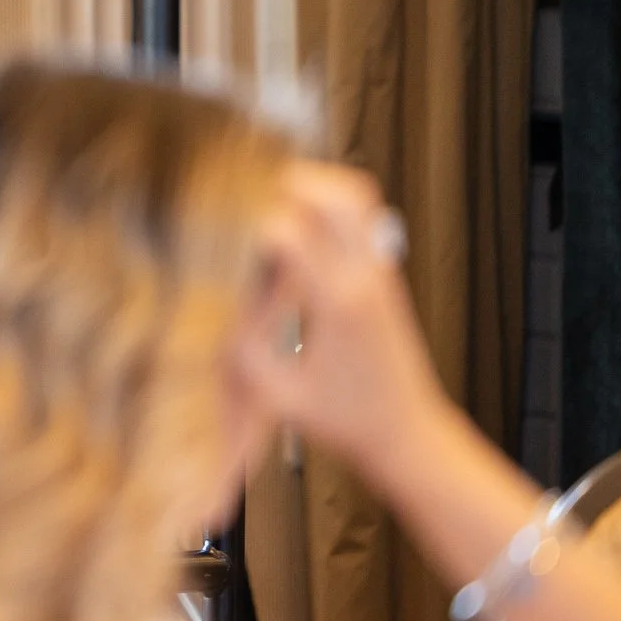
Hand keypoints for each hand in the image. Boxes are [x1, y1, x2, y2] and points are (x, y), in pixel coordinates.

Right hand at [233, 162, 452, 488]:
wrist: (409, 435)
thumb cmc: (349, 420)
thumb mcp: (280, 396)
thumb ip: (242, 349)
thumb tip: (211, 305)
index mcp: (338, 304)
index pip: (290, 231)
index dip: (246, 226)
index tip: (222, 237)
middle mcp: (365, 278)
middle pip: (334, 193)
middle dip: (284, 185)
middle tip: (249, 199)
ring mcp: (380, 273)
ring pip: (354, 195)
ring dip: (312, 187)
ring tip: (273, 203)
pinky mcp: (384, 275)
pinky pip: (361, 216)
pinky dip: (326, 204)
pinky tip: (296, 227)